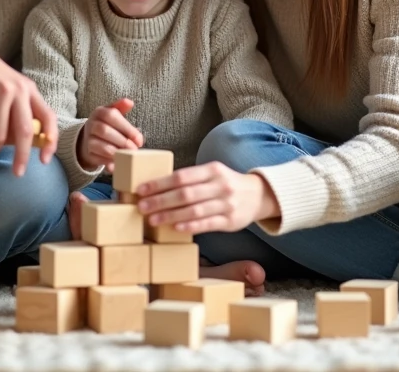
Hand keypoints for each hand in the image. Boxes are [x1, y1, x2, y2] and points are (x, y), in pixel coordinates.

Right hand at [0, 21, 57, 175]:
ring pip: (0, 134)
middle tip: (18, 172)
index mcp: (29, 90)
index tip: (46, 160)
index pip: (48, 117)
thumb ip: (18, 111)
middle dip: (22, 157)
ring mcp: (0, 92)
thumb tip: (23, 145)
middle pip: (25, 132)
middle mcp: (18, 90)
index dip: (50, 140)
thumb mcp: (8, 89)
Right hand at [77, 98, 142, 171]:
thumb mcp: (114, 114)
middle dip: (122, 141)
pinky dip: (109, 162)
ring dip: (116, 152)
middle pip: (104, 131)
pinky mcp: (88, 153)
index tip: (139, 138)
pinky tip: (118, 164)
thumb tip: (130, 102)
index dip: (126, 128)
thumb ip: (121, 108)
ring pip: (100, 146)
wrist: (91, 138)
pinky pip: (98, 158)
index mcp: (99, 112)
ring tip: (128, 156)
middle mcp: (91, 124)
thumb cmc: (109, 125)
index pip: (111, 116)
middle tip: (134, 149)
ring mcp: (88, 139)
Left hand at [135, 162, 280, 233]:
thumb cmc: (226, 184)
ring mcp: (226, 204)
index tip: (141, 189)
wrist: (258, 196)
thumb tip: (157, 186)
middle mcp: (220, 185)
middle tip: (141, 206)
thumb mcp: (211, 174)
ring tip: (152, 219)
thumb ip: (190, 179)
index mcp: (212, 170)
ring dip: (170, 215)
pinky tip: (175, 228)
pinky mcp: (230, 221)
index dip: (159, 183)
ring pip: (194, 210)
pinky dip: (190, 226)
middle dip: (160, 200)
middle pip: (185, 193)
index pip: (181, 176)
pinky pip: (207, 224)